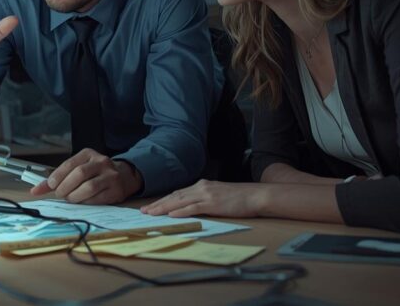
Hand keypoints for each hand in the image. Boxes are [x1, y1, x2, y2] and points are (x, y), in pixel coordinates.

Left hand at [29, 149, 141, 204]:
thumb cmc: (94, 173)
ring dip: (75, 196)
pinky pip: (97, 198)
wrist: (123, 176)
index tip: (50, 186)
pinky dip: (86, 202)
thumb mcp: (77, 169)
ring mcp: (111, 175)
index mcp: (89, 154)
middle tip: (60, 194)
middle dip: (66, 187)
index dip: (58, 176)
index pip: (70, 163)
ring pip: (89, 186)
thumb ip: (57, 179)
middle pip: (80, 174)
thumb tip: (35, 190)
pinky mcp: (116, 190)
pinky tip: (82, 202)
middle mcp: (101, 162)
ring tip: (70, 199)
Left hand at [139, 180, 265, 217]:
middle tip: (144, 211)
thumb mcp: (218, 195)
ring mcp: (206, 195)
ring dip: (164, 208)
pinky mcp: (212, 203)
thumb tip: (191, 207)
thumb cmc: (240, 198)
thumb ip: (204, 198)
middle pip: (174, 196)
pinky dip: (180, 211)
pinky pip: (193, 208)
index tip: (151, 207)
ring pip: (179, 201)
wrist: (256, 195)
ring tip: (151, 213)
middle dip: (158, 204)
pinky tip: (171, 215)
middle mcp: (201, 187)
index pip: (178, 194)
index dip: (163, 200)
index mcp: (202, 185)